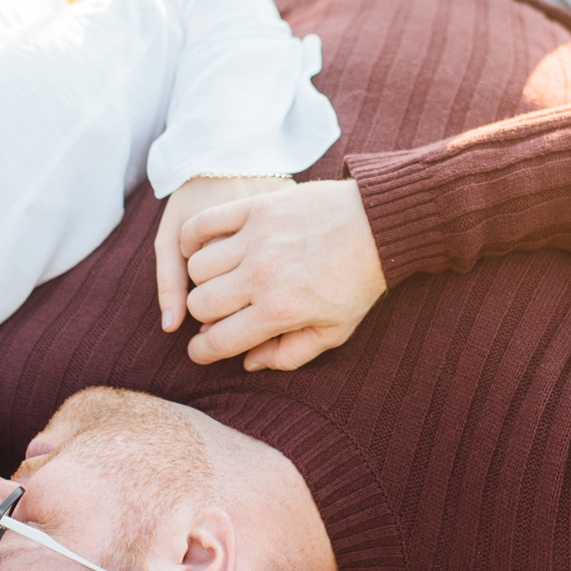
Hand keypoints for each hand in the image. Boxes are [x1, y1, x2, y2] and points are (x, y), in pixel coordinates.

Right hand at [179, 179, 385, 370]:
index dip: (202, 352)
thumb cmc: (359, 280)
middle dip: (206, 316)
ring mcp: (256, 239)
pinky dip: (192, 237)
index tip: (201, 351)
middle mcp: (261, 276)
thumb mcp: (335, 330)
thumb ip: (290, 354)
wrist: (378, 224)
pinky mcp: (256, 207)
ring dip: (204, 279)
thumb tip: (249, 363)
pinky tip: (201, 247)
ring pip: (197, 267)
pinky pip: (203, 224)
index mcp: (279, 311)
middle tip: (221, 313)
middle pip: (201, 304)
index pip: (218, 341)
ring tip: (222, 279)